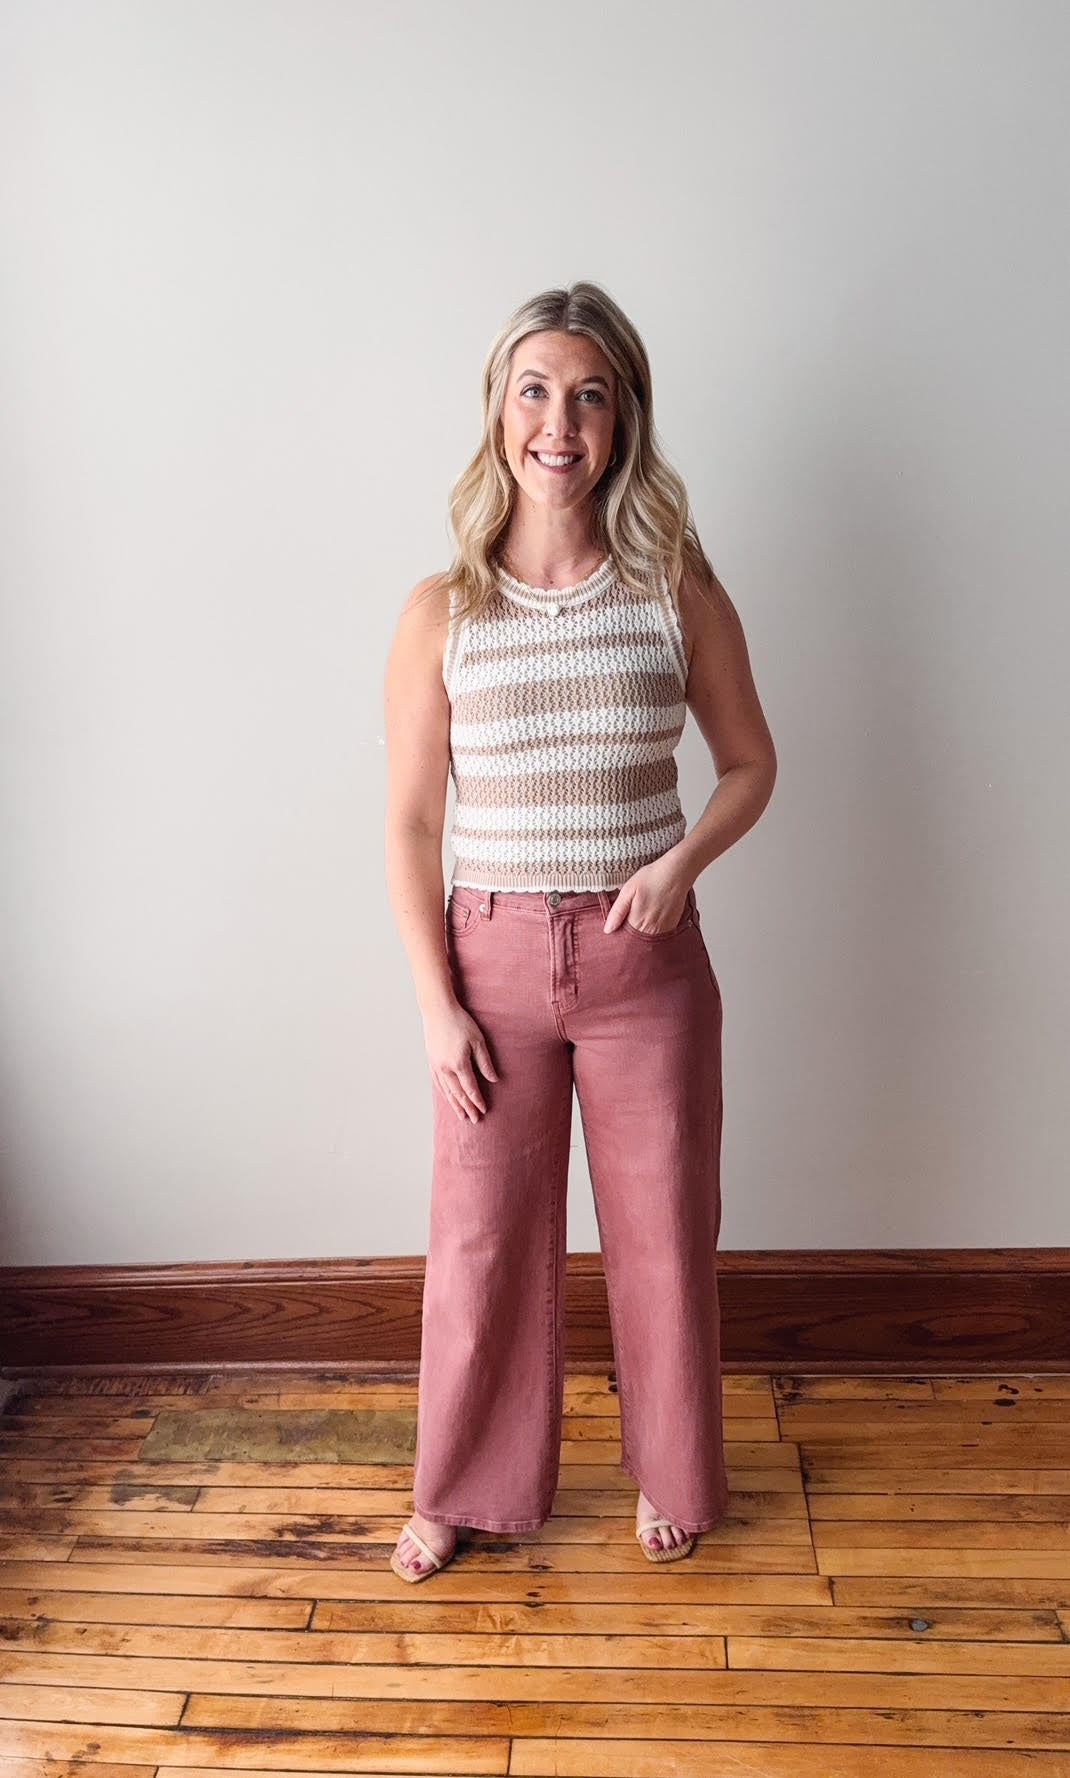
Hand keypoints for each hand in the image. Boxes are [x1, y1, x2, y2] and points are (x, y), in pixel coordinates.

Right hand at [423, 999, 498, 1120]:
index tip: (484, 1110)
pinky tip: (448, 1098)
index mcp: (459, 1064)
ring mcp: (436, 1066)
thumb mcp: (478, 1040)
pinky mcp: (431, 1061)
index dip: (478, 1100)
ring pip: (447, 1091)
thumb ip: (485, 1062)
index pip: (470, 1088)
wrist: (437, 1010)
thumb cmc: (460, 1022)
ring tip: (461, 1116)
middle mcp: (445, 1068)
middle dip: (467, 1108)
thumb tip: (494, 1079)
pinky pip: (438, 1083)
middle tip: (475, 1120)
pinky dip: (444, 1094)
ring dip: (455, 1104)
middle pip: (458, 1094)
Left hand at [603, 860, 692, 935]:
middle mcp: (651, 931)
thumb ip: (617, 912)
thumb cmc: (651, 879)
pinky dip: (653, 929)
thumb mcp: (628, 891)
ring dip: (642, 932)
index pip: (624, 938)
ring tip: (643, 914)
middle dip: (630, 935)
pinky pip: (658, 935)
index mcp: (637, 923)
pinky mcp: (672, 927)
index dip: (619, 934)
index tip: (618, 926)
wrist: (676, 873)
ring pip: (647, 939)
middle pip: (636, 941)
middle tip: (631, 917)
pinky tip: (652, 916)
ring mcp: (663, 930)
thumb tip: (607, 930)